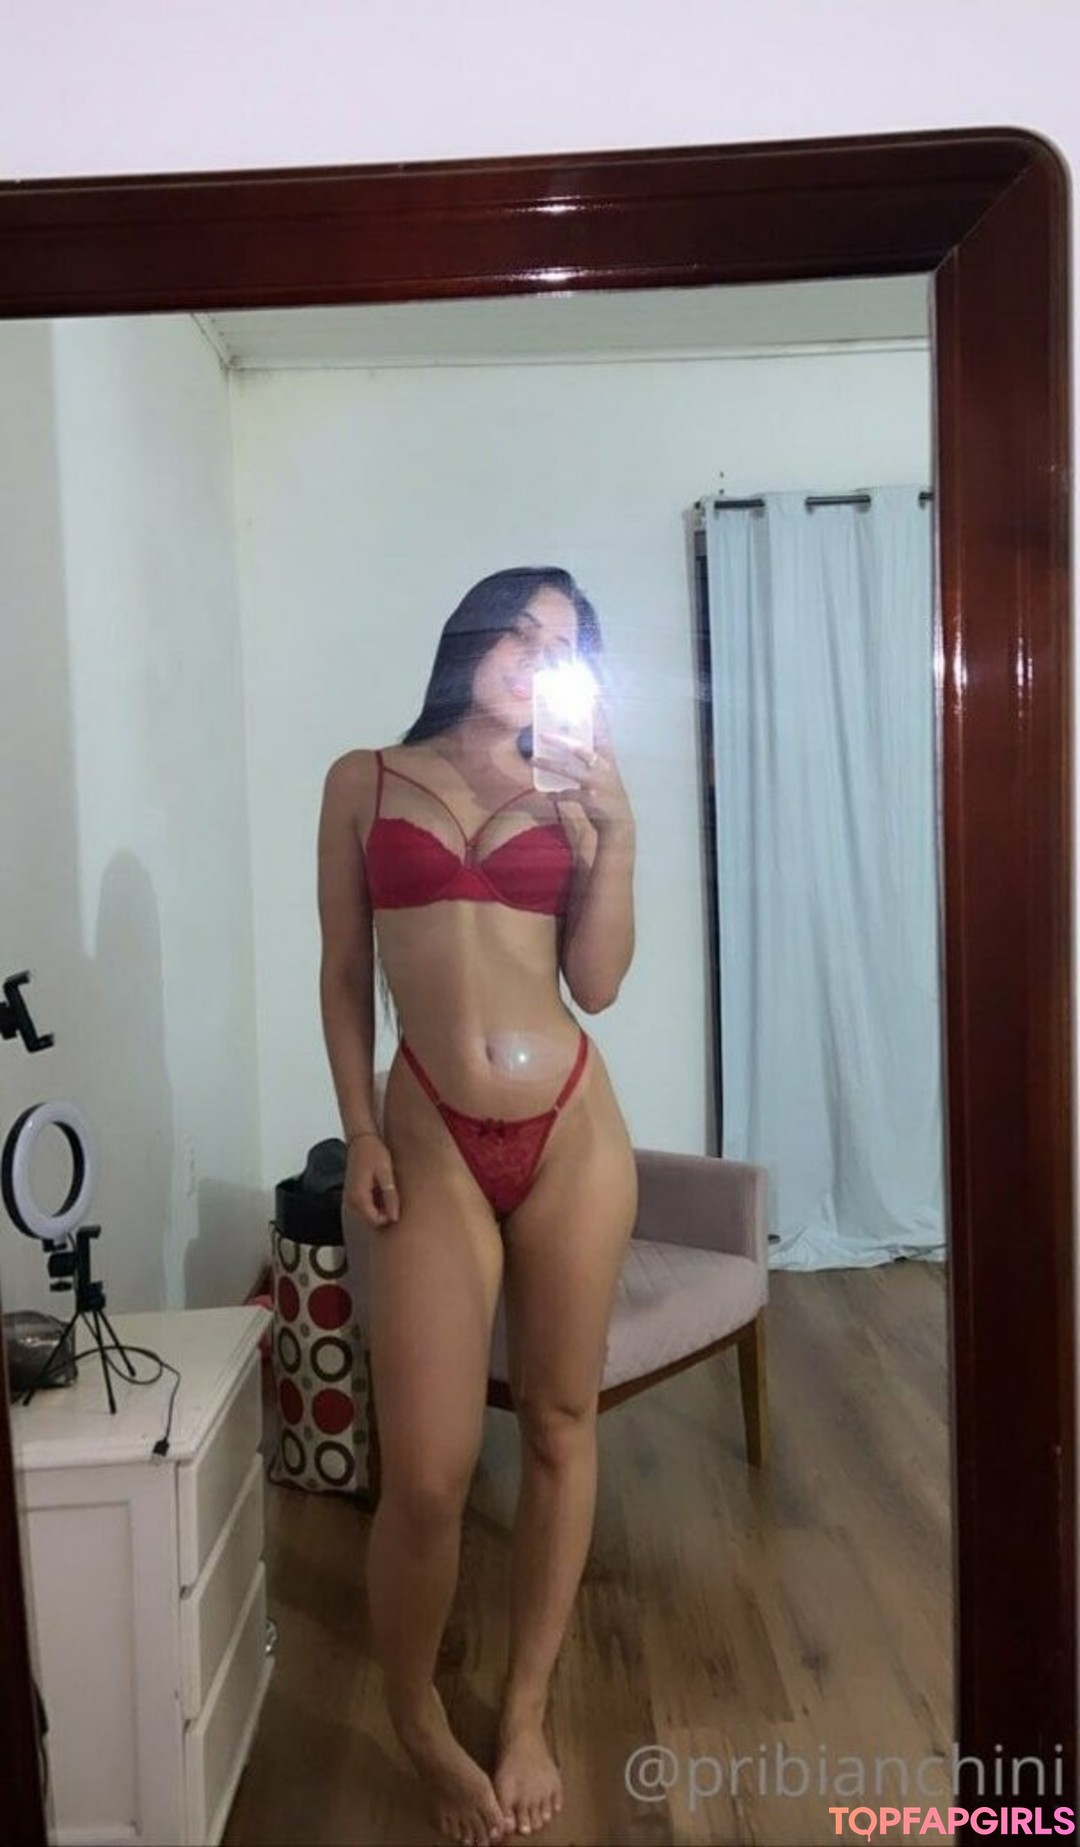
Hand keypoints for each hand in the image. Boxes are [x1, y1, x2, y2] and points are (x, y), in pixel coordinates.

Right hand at [345, 1132, 399, 1226]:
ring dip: (380, 1208)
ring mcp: (350, 1199)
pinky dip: (375, 1203)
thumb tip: (395, 1218)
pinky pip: (365, 1207)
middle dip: (384, 1213)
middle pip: (371, 1221)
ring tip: (386, 1189)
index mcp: (359, 1197)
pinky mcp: (352, 1195)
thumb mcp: (386, 1174)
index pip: (375, 1222)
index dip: (389, 1217)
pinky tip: (380, 1189)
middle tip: (393, 1194)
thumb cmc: (374, 1153)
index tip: (397, 1202)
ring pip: (368, 1215)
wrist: (361, 1141)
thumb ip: (390, 1196)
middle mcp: (351, 1201)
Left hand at [533, 704, 632, 836]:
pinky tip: (547, 793)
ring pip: (570, 770)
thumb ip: (589, 756)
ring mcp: (598, 782)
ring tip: (534, 760)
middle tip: (543, 734)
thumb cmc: (607, 793)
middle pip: (581, 748)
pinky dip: (557, 793)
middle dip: (561, 741)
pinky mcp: (591, 799)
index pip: (602, 730)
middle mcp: (604, 766)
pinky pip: (569, 794)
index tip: (588, 696)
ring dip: (550, 765)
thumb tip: (569, 740)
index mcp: (607, 756)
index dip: (595, 713)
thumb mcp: (602, 771)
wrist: (618, 822)